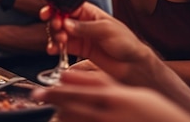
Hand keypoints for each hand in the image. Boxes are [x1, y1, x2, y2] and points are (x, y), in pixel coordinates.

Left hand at [31, 70, 189, 121]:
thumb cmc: (151, 110)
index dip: (53, 94)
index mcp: (111, 99)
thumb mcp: (125, 91)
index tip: (38, 93)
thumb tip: (67, 73)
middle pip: (69, 112)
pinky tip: (73, 121)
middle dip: (53, 107)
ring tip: (55, 115)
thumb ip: (96, 80)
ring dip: (62, 118)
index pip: (73, 95)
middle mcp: (106, 116)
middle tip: (39, 102)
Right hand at [41, 3, 154, 82]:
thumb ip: (86, 27)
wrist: (131, 64)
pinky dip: (55, 47)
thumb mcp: (106, 30)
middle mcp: (83, 22)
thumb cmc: (125, 42)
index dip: (56, 8)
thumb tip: (67, 23)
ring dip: (54, 35)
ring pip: (59, 32)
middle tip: (56, 28)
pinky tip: (54, 50)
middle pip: (61, 18)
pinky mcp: (79, 50)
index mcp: (90, 12)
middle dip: (54, 22)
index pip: (69, 6)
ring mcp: (80, 36)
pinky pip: (62, 46)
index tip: (48, 13)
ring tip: (59, 41)